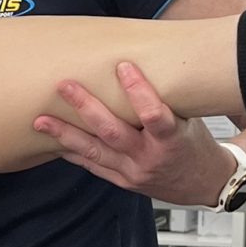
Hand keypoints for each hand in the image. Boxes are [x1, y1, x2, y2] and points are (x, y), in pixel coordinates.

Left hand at [35, 62, 228, 204]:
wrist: (204, 183)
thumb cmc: (195, 143)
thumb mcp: (189, 119)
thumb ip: (163, 100)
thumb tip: (134, 63)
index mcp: (173, 140)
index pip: (155, 115)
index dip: (139, 91)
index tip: (124, 66)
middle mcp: (150, 158)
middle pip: (113, 132)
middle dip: (86, 108)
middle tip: (65, 86)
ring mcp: (134, 173)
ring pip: (95, 151)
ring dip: (65, 134)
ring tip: (41, 120)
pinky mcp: (123, 182)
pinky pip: (93, 166)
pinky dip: (73, 152)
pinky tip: (53, 141)